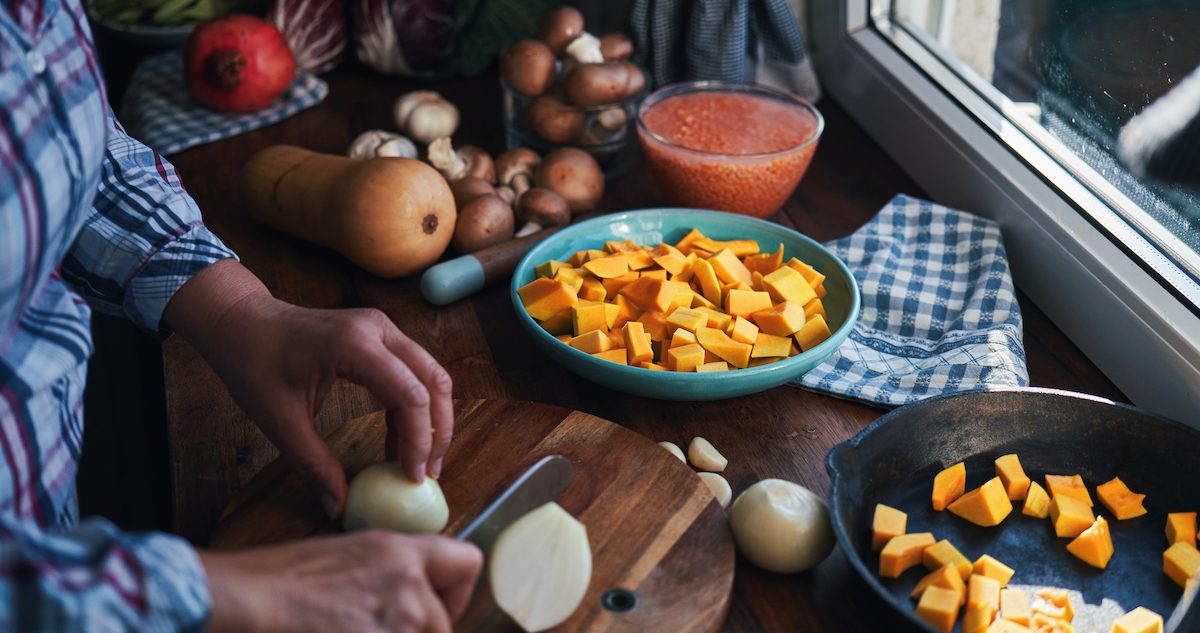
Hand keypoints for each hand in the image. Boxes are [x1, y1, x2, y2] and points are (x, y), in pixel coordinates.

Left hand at [164, 260, 453, 516]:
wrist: (242, 321)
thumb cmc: (254, 363)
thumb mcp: (279, 420)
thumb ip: (312, 464)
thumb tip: (336, 506)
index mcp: (354, 345)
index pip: (410, 395)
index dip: (418, 440)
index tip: (412, 476)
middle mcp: (378, 330)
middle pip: (434, 381)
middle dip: (437, 430)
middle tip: (429, 472)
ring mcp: (382, 328)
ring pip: (431, 375)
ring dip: (431, 419)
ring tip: (419, 460)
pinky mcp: (380, 335)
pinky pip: (412, 372)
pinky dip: (413, 407)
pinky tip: (397, 440)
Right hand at [200, 531, 482, 632]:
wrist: (245, 601)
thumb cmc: (280, 580)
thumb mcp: (348, 556)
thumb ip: (391, 572)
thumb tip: (414, 594)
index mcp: (400, 552)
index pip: (468, 563)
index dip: (455, 593)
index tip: (434, 607)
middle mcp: (408, 585)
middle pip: (444, 624)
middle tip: (378, 630)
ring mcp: (396, 624)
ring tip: (349, 630)